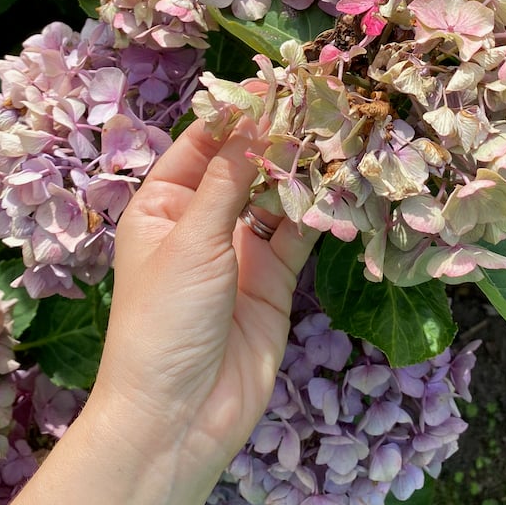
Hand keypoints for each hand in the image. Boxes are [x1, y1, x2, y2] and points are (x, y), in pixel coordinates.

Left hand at [87, 118, 316, 471]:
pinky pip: (298, 235)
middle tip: (320, 103)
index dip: (235, 113)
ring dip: (302, 170)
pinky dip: (319, 211)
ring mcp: (239, 252)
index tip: (275, 85)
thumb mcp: (191, 240)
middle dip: (276, 137)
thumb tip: (251, 116)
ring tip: (339, 134)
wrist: (178, 419)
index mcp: (162, 206)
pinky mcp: (274, 281)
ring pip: (276, 197)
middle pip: (243, 165)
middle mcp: (201, 222)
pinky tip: (343, 184)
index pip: (202, 144)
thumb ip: (228, 178)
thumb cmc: (163, 322)